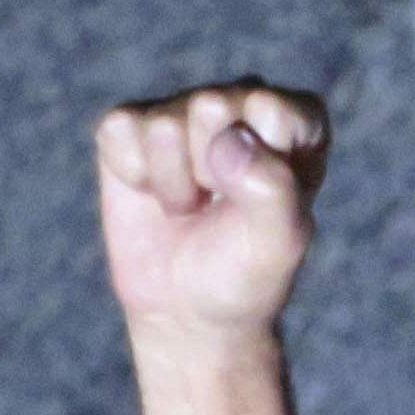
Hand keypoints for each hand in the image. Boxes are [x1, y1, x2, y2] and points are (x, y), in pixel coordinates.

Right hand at [94, 83, 329, 346]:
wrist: (189, 314)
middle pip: (211, 107)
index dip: (255, 171)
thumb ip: (273, 187)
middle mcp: (239, 100)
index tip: (256, 209)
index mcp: (293, 118)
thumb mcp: (278, 242)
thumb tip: (227, 140)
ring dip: (172, 184)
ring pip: (164, 125)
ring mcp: (182, 108)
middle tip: (215, 208)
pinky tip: (151, 195)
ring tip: (188, 208)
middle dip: (207, 174)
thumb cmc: (243, 272)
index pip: (270, 112)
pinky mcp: (131, 125)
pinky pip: (121, 130)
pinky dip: (133, 175)